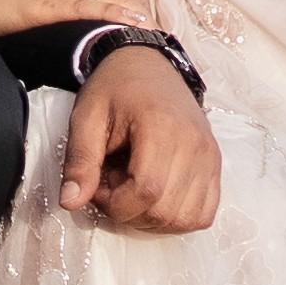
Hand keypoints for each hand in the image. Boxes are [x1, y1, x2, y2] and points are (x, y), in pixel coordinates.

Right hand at [0, 0, 155, 35]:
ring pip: (117, 2)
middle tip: (158, 50)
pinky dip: (116, 20)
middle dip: (147, 22)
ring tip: (152, 49)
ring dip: (138, 25)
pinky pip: (92, 8)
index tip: (155, 38)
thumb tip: (113, 15)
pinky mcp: (50, 0)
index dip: (147, 14)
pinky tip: (133, 31)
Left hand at [62, 49, 220, 231]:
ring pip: (187, 219)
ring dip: (153, 218)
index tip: (97, 187)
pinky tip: (157, 198)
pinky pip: (204, 213)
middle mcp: (194, 144)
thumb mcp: (86, 118)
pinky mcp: (215, 166)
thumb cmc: (115, 90)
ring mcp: (210, 156)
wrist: (148, 65)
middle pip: (165, 211)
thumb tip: (70, 203)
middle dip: (130, 212)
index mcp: (161, 127)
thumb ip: (79, 161)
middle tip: (113, 186)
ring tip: (134, 189)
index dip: (115, 204)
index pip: (145, 191)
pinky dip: (178, 218)